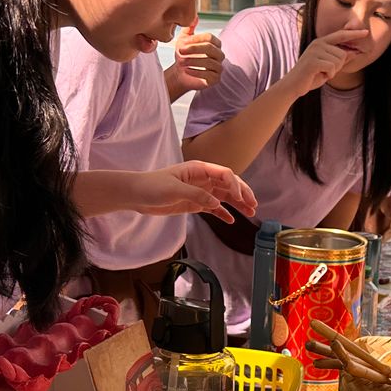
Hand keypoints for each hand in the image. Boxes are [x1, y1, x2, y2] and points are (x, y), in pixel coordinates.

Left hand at [129, 163, 257, 220]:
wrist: (137, 195)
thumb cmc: (152, 186)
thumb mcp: (174, 190)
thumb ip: (197, 195)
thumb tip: (216, 202)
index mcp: (199, 170)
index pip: (224, 174)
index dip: (235, 185)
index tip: (239, 198)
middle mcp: (203, 179)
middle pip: (229, 184)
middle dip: (243, 194)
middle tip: (253, 205)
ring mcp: (200, 191)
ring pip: (224, 196)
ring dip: (238, 204)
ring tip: (250, 213)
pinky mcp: (195, 203)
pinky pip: (214, 207)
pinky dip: (223, 213)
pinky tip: (231, 220)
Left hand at [165, 21, 224, 96]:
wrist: (180, 73)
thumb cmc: (183, 55)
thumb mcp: (184, 40)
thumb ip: (189, 29)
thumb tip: (195, 16)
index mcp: (215, 44)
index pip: (209, 38)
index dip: (196, 39)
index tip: (183, 42)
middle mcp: (220, 54)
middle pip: (210, 48)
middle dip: (194, 49)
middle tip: (180, 51)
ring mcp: (219, 67)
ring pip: (209, 62)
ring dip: (193, 61)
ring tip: (181, 62)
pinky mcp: (216, 79)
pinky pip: (208, 74)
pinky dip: (196, 72)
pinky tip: (186, 70)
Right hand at [286, 30, 364, 96]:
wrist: (293, 85)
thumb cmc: (311, 76)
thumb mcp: (328, 67)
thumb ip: (340, 59)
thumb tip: (355, 52)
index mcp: (321, 42)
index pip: (341, 35)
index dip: (354, 34)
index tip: (366, 32)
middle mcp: (318, 44)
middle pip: (342, 53)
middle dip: (338, 66)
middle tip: (326, 71)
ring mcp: (315, 51)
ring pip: (338, 61)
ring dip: (333, 71)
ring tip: (321, 73)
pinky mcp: (313, 61)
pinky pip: (332, 68)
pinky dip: (329, 75)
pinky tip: (319, 76)